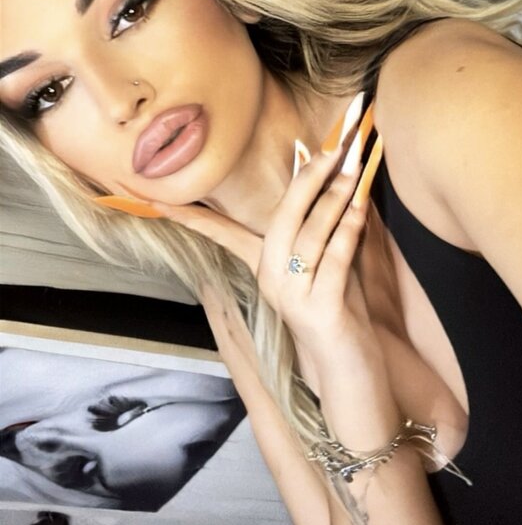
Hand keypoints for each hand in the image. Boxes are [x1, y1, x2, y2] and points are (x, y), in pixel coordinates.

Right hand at [95, 100, 382, 352]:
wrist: (350, 377)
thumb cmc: (340, 313)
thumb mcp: (324, 264)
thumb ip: (319, 226)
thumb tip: (321, 172)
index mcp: (263, 268)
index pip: (220, 232)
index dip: (191, 213)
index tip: (156, 195)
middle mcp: (270, 281)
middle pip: (281, 216)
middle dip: (308, 177)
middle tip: (334, 146)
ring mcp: (292, 296)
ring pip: (311, 232)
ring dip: (337, 196)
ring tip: (357, 167)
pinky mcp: (319, 309)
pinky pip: (334, 256)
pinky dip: (350, 227)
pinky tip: (363, 208)